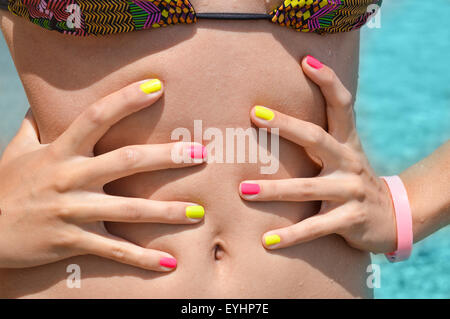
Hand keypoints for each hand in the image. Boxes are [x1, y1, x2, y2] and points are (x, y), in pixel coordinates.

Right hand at [0, 79, 205, 269]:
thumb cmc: (5, 187)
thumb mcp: (16, 151)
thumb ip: (34, 125)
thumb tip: (42, 103)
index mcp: (60, 151)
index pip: (96, 116)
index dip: (126, 99)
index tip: (157, 86)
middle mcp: (70, 178)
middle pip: (126, 161)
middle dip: (166, 156)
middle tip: (201, 152)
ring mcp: (73, 211)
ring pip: (128, 209)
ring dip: (167, 211)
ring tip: (199, 212)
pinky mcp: (73, 241)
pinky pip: (114, 250)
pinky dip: (143, 258)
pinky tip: (171, 262)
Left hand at [239, 56, 396, 253]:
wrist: (392, 216)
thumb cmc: (351, 180)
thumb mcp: (342, 155)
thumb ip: (318, 139)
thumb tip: (276, 116)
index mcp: (346, 142)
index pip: (342, 104)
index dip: (327, 80)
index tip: (306, 60)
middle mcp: (349, 161)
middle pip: (317, 138)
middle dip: (286, 125)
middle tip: (255, 114)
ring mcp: (351, 191)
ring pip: (308, 188)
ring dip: (274, 190)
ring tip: (243, 190)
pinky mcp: (350, 220)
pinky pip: (315, 227)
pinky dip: (290, 235)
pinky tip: (266, 241)